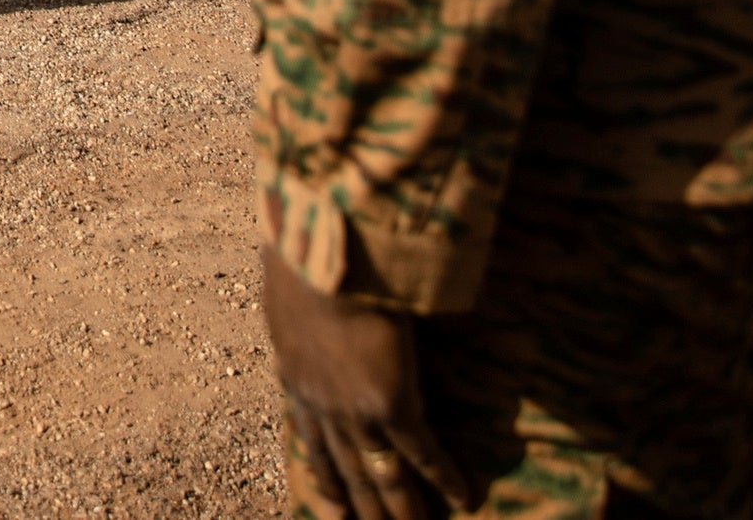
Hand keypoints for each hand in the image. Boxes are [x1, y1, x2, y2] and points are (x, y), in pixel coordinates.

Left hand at [261, 243, 471, 519]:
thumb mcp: (288, 294)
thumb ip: (301, 313)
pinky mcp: (392, 404)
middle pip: (347, 471)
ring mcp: (355, 410)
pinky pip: (423, 452)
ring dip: (402, 509)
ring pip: (382, 474)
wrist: (318, 257)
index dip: (325, 479)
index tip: (332, 508)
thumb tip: (307, 300)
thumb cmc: (303, 259)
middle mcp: (322, 405)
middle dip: (363, 509)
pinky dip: (443, 478)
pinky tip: (464, 497)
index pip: (312, 443)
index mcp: (296, 379)